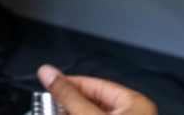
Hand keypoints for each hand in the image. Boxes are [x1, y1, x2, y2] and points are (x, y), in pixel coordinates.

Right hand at [38, 65, 156, 114]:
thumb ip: (69, 95)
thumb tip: (48, 72)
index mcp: (135, 103)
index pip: (95, 84)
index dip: (69, 83)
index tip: (49, 84)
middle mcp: (133, 114)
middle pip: (93, 101)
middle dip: (69, 103)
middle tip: (49, 105)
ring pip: (93, 113)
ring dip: (72, 112)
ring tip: (54, 112)